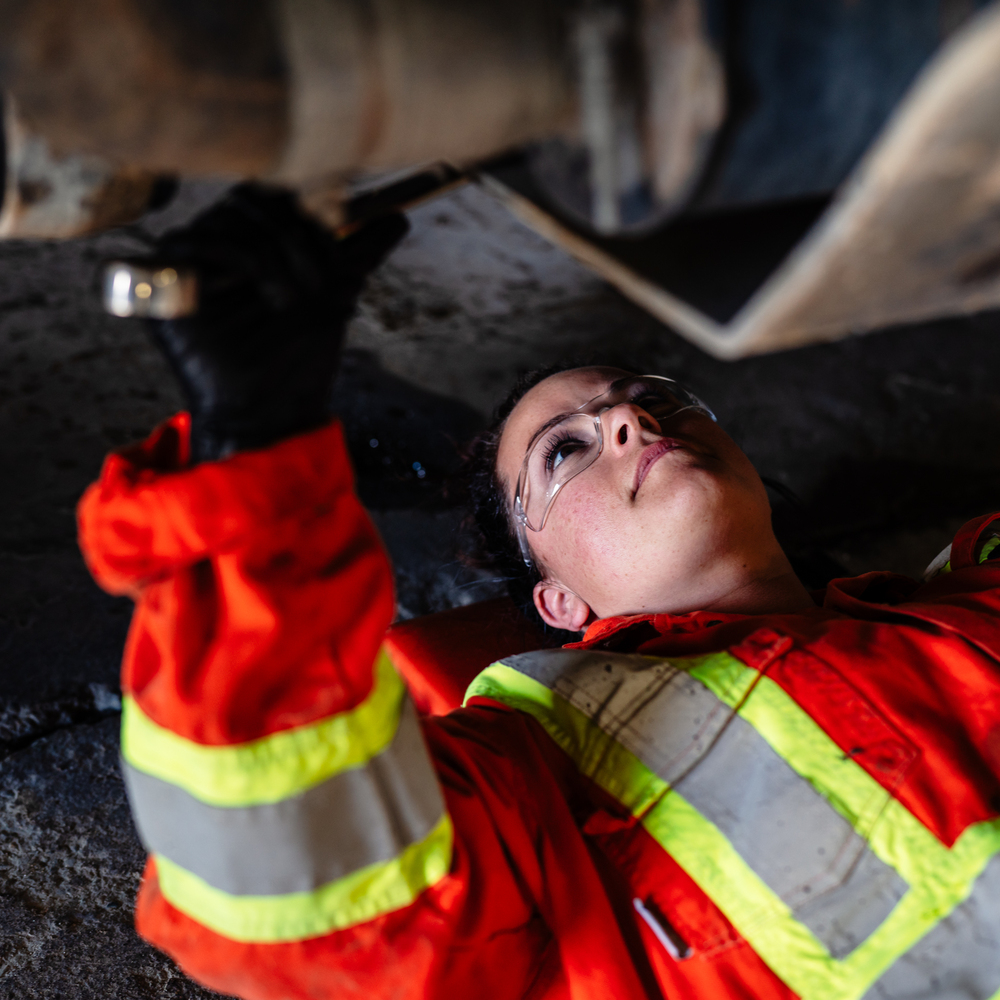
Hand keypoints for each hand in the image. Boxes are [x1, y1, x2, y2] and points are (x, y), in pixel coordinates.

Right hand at [146, 183, 408, 461]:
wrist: (275, 407)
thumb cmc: (299, 358)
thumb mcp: (337, 294)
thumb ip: (360, 252)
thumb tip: (398, 217)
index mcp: (252, 242)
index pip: (275, 196)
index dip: (312, 220)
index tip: (339, 266)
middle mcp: (217, 246)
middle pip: (251, 197)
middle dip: (296, 236)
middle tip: (319, 284)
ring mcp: (188, 263)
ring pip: (227, 216)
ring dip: (274, 256)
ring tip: (292, 302)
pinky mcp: (161, 284)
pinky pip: (191, 241)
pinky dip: (241, 258)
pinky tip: (268, 294)